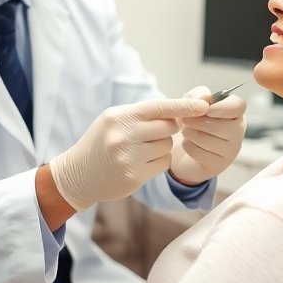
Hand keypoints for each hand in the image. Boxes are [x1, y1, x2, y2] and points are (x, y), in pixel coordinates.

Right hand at [50, 97, 209, 211]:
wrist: (78, 174)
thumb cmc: (100, 143)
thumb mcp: (114, 120)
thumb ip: (143, 114)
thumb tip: (180, 111)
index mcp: (119, 116)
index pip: (159, 107)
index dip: (184, 107)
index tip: (205, 105)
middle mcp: (123, 135)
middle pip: (167, 127)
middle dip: (167, 130)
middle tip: (150, 134)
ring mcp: (128, 157)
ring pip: (167, 146)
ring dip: (161, 148)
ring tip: (140, 151)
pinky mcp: (133, 176)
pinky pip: (163, 164)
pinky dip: (158, 163)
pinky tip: (140, 164)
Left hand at [168, 86, 247, 186]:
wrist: (183, 148)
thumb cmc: (192, 121)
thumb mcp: (192, 102)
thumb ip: (198, 95)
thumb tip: (204, 98)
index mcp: (234, 112)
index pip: (239, 106)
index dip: (223, 107)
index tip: (207, 109)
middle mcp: (237, 131)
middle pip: (225, 126)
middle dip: (199, 121)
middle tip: (185, 119)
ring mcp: (230, 151)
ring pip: (209, 139)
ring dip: (190, 132)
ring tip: (185, 130)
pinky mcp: (218, 165)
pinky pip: (200, 153)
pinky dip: (188, 145)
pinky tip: (187, 143)